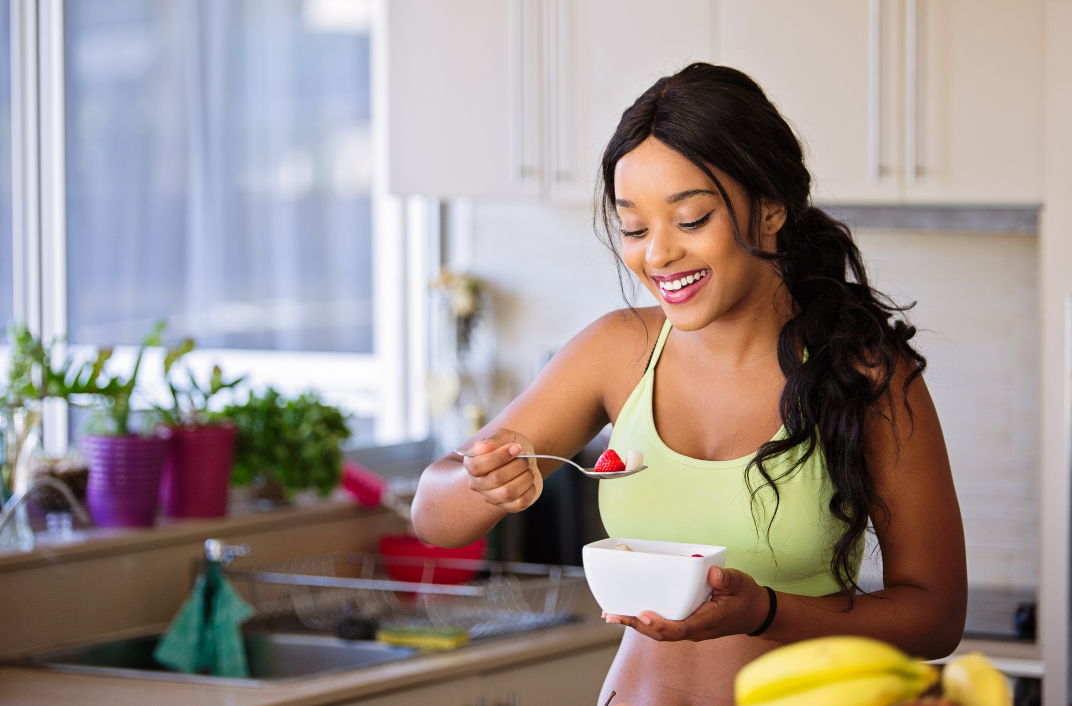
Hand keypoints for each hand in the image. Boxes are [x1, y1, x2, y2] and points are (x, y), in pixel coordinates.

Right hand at [460, 429, 542, 512]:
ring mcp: (492, 498)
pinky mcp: (508, 506)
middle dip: (517, 465)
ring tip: (529, 469)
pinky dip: (531, 489)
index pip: (477, 466)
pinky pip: (520, 503)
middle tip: (526, 457)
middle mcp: (478, 484)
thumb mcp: (503, 436)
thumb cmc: (510, 446)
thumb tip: (481, 447)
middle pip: (496, 479)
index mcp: (471, 464)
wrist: (524, 459)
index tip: (516, 447)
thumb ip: (493, 440)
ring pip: (508, 493)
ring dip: (525, 477)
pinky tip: (530, 481)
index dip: (499, 457)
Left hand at [602, 566, 771, 641]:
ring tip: (612, 614)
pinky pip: (663, 625)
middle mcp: (695, 629)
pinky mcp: (686, 623)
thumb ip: (726, 579)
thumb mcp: (740, 584)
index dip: (659, 624)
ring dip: (636, 624)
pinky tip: (630, 612)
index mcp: (707, 621)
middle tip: (612, 615)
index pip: (679, 628)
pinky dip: (645, 621)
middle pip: (661, 633)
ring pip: (659, 632)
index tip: (643, 615)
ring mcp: (689, 628)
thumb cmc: (746, 598)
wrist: (755, 613)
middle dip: (636, 625)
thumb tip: (712, 573)